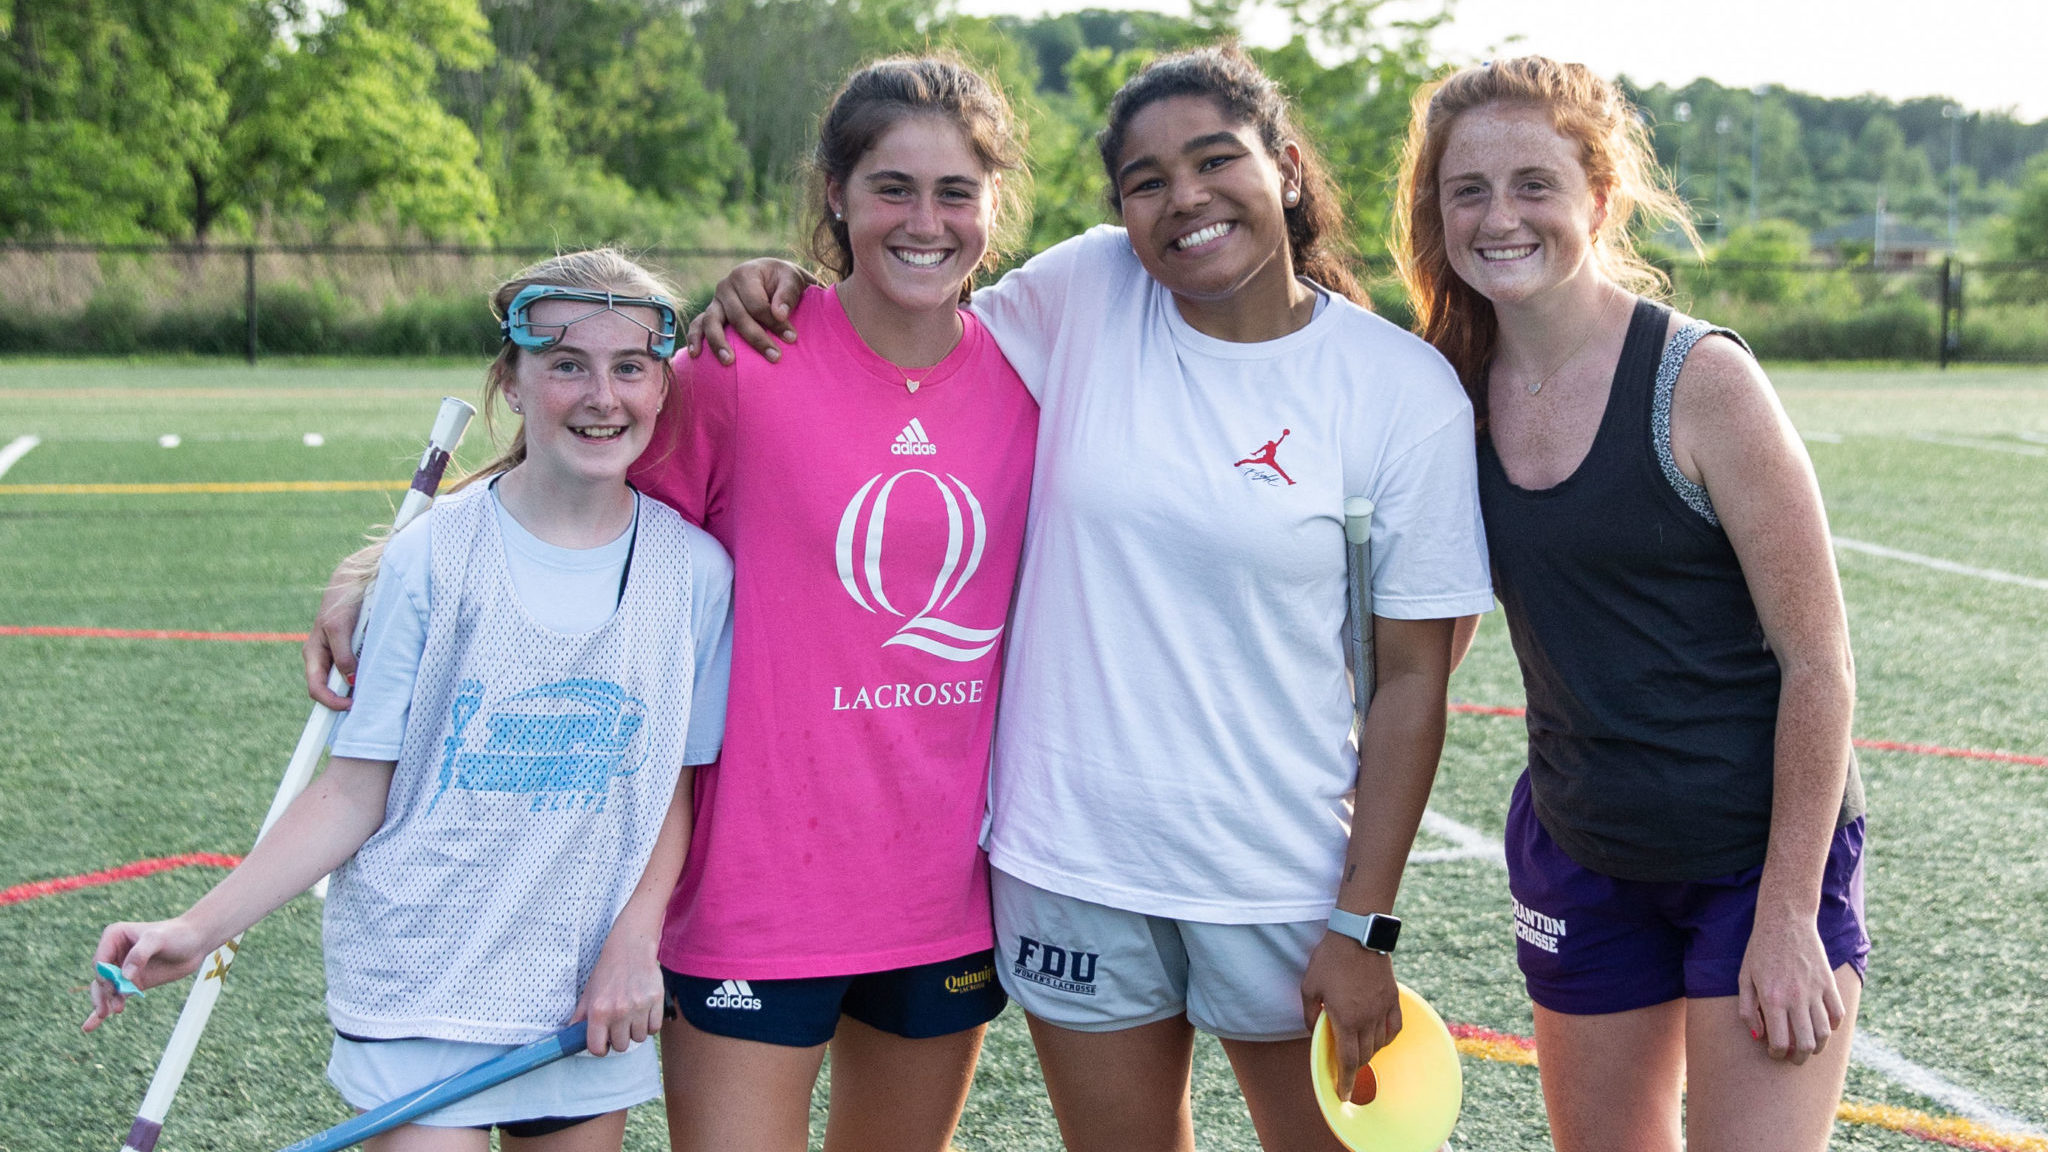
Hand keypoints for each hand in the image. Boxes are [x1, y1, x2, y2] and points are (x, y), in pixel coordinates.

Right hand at [83, 918, 211, 1031]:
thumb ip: (139, 955)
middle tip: (116, 1006)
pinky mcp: (132, 983)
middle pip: (100, 978)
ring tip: (116, 1010)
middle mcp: (114, 953)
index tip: (118, 985)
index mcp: (113, 937)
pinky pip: (114, 998)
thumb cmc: (177, 934)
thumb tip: (124, 977)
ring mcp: (122, 970)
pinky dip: (102, 1011)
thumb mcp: (158, 939)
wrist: (196, 943)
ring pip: (104, 990)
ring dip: (105, 1003)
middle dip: (106, 993)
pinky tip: (90, 1026)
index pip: (100, 962)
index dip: (105, 976)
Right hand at [304, 559, 366, 709]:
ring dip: (358, 688)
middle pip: (331, 689)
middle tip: (367, 703)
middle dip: (346, 698)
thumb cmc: (341, 603)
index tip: (349, 708)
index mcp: (313, 654)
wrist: (352, 583)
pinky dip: (365, 675)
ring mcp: (335, 655)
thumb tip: (350, 681)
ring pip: (345, 681)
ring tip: (375, 689)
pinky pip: (356, 670)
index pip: (315, 689)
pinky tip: (378, 673)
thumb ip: (343, 655)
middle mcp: (322, 658)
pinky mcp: (349, 650)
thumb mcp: (340, 628)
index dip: (330, 703)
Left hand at [571, 932, 663, 1055]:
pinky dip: (650, 1024)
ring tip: (632, 1016)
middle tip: (619, 1025)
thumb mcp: (589, 993)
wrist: (630, 948)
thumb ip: (579, 1017)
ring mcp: (639, 1006)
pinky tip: (643, 1013)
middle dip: (619, 1038)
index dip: (600, 1048)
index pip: (598, 1048)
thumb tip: (569, 1037)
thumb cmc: (607, 972)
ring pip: (639, 1038)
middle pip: (621, 1046)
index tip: (603, 1041)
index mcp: (599, 1010)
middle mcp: (619, 1010)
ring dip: (635, 1031)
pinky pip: (654, 1028)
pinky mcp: (656, 1000)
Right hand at [683, 259, 813, 364]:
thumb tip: (779, 314)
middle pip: (737, 316)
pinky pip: (698, 325)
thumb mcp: (792, 279)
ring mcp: (715, 301)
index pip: (756, 303)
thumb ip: (788, 294)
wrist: (772, 278)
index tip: (792, 338)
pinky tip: (696, 355)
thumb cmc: (784, 280)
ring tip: (729, 362)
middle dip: (756, 338)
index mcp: (744, 274)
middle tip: (775, 357)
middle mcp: (725, 286)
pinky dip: (694, 338)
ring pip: (711, 322)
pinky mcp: (711, 313)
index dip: (774, 322)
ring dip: (719, 343)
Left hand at [1300, 933, 1401, 1099]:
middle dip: (1354, 1067)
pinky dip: (1387, 1037)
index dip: (1346, 1081)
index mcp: (1346, 1019)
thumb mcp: (1309, 987)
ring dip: (1368, 1052)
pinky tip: (1379, 1036)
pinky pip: (1394, 1027)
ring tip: (1357, 1049)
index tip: (1344, 1094)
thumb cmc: (1329, 959)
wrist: (1358, 935)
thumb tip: (1313, 1031)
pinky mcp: (1393, 998)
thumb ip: (1310, 1014)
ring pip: (1379, 1043)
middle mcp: (1367, 1019)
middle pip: (1364, 1055)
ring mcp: (1383, 1009)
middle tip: (1345, 1069)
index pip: (1348, 1060)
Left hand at [1737, 909, 1843, 1063]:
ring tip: (1809, 1048)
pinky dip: (1833, 1026)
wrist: (1785, 921)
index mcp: (1772, 999)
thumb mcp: (1744, 978)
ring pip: (1824, 1033)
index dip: (1777, 1054)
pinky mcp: (1828, 983)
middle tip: (1794, 1058)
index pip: (1780, 1043)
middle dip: (1799, 1058)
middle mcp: (1796, 998)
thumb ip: (1747, 1010)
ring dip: (1818, 1047)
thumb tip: (1758, 1037)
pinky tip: (1824, 1027)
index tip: (1775, 1052)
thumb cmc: (1759, 950)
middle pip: (1805, 1044)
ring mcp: (1815, 991)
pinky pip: (1837, 1014)